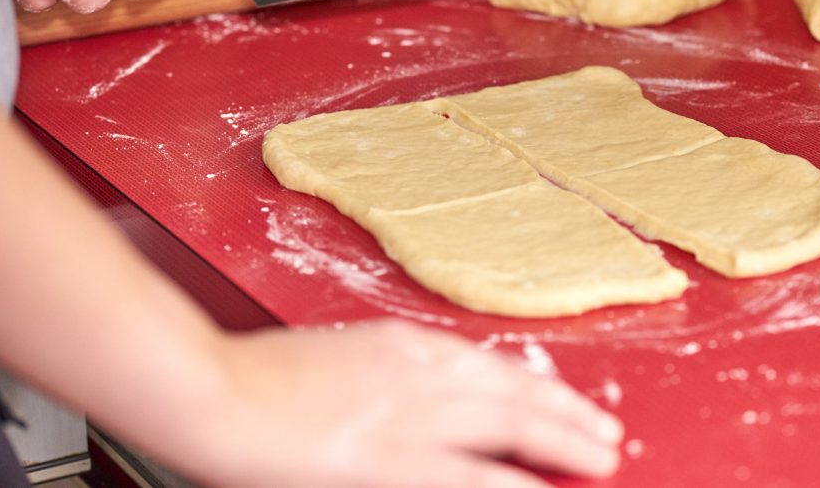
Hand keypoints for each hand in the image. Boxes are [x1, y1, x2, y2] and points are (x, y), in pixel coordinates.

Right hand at [201, 320, 622, 487]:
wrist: (213, 390)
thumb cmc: (261, 376)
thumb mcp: (339, 358)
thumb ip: (387, 376)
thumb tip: (427, 404)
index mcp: (404, 345)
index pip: (491, 366)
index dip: (537, 388)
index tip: (566, 401)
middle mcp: (421, 373)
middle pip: (515, 393)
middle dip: (568, 414)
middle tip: (606, 432)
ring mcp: (411, 416)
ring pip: (510, 427)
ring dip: (563, 441)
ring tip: (600, 457)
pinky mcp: (393, 459)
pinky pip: (471, 477)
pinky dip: (512, 483)